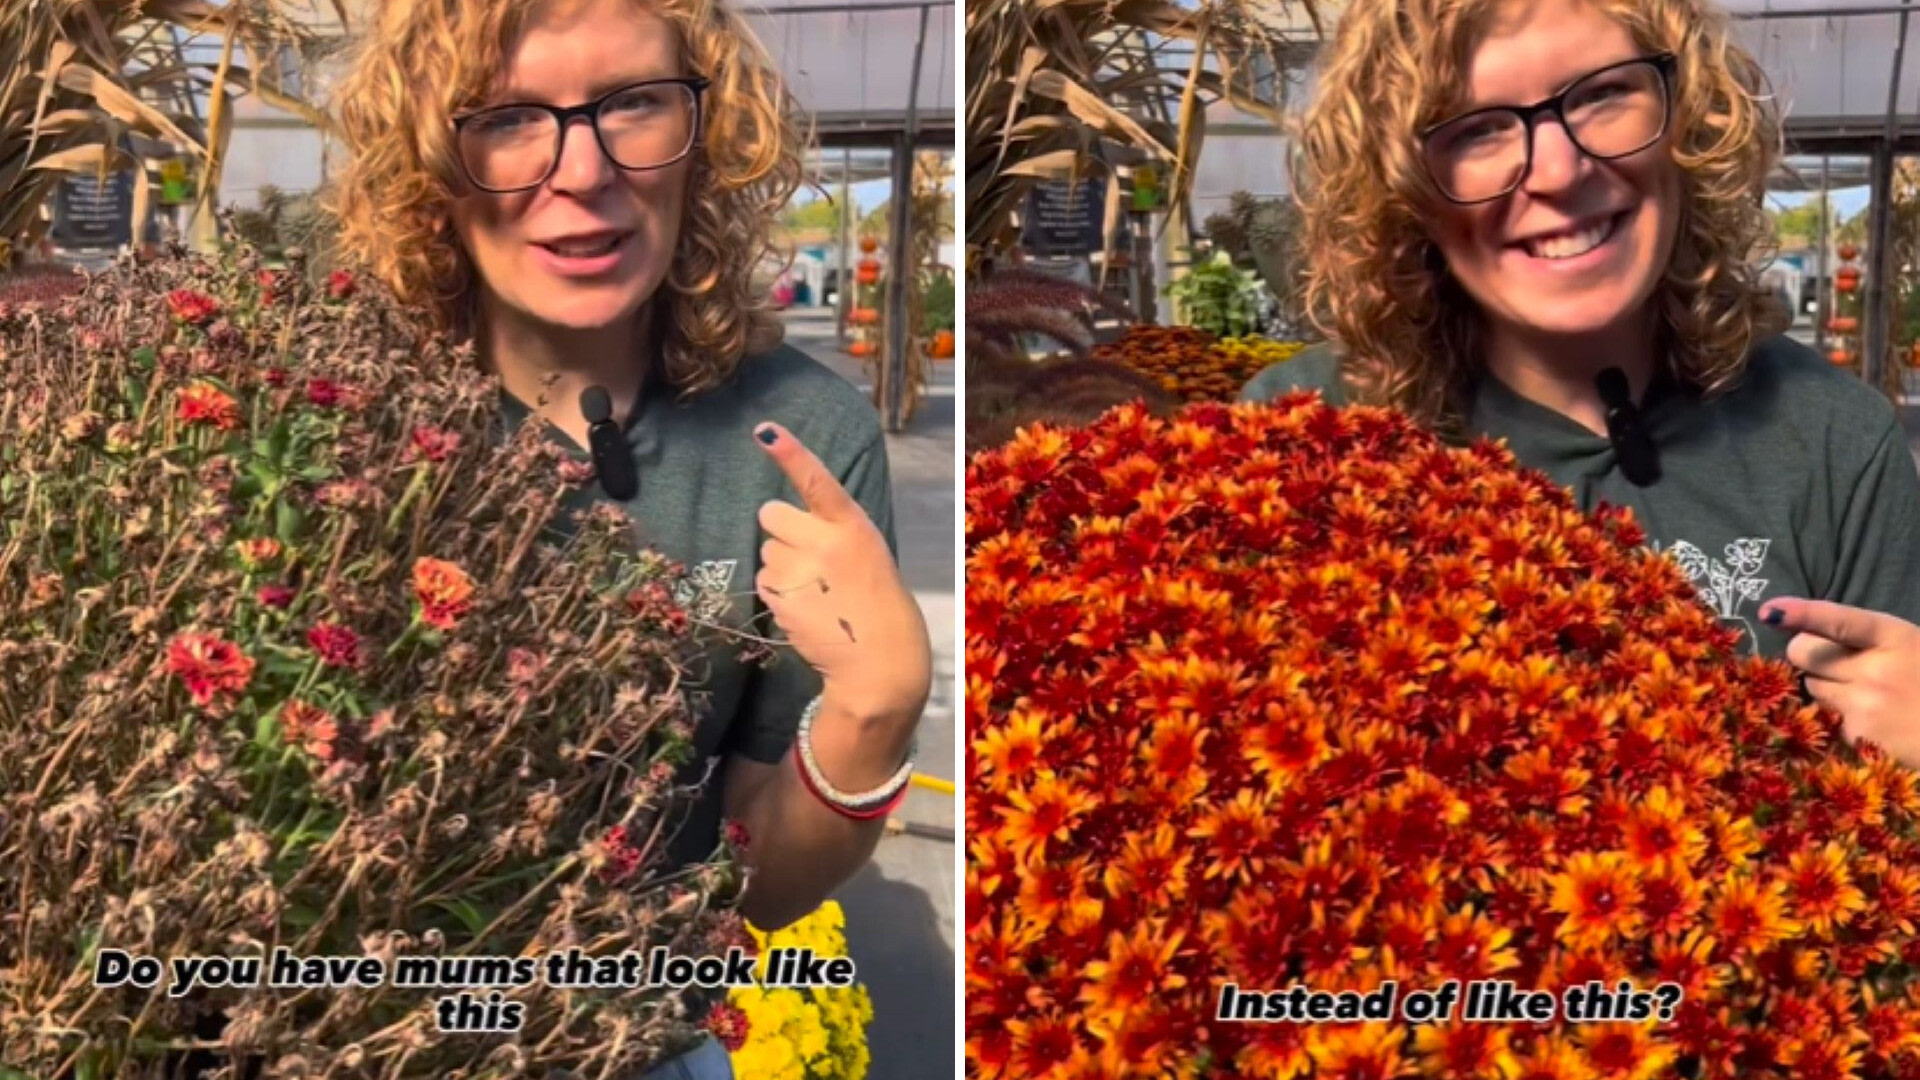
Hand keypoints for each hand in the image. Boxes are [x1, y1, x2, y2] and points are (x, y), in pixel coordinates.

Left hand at [752, 422, 930, 722]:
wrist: (879, 659)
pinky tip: (805, 607)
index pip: (817, 481)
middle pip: (771, 513)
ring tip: (814, 591)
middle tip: (806, 556)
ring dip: (782, 565)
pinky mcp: (780, 598)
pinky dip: (777, 592)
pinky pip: (762, 581)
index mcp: (853, 525)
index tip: (765, 431)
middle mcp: (825, 542)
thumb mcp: (866, 552)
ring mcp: (800, 572)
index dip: (790, 454)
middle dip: (780, 530)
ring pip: (767, 550)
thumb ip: (832, 531)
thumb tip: (782, 523)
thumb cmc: (875, 600)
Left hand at [1762, 598, 1919, 759]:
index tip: (1770, 611)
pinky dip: (1840, 720)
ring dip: (1825, 688)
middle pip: (1804, 654)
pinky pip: (1826, 720)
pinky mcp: (1858, 737)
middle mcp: (1876, 669)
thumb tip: (1810, 636)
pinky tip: (1872, 724)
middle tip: (1835, 665)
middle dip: (1810, 656)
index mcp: (1896, 637)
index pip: (1839, 621)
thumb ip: (1871, 641)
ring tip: (1864, 696)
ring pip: (1810, 687)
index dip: (1802, 614)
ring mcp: (1865, 705)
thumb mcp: (1914, 648)